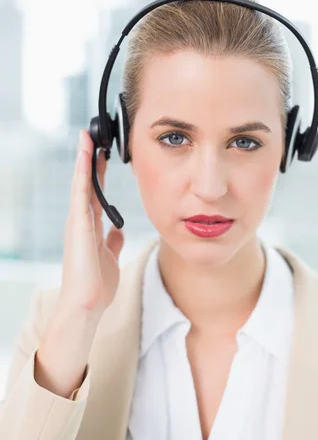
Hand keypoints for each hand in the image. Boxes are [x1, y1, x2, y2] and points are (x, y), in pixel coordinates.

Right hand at [58, 129, 124, 315]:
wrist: (87, 304)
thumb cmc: (96, 285)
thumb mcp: (110, 257)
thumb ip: (112, 241)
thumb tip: (117, 230)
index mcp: (90, 228)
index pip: (95, 194)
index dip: (99, 174)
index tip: (103, 155)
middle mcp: (81, 221)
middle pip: (87, 184)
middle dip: (90, 160)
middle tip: (95, 135)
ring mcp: (77, 222)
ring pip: (81, 183)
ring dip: (84, 159)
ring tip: (87, 136)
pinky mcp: (77, 225)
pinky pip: (80, 192)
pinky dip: (81, 173)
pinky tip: (85, 155)